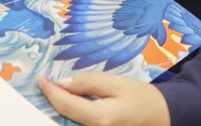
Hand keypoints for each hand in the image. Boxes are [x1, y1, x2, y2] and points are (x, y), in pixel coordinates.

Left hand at [38, 73, 170, 125]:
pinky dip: (70, 114)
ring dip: (60, 108)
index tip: (41, 79)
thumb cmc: (140, 98)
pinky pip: (79, 124)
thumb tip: (63, 82)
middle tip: (45, 84)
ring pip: (69, 122)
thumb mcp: (116, 83)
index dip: (50, 91)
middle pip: (63, 117)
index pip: (65, 104)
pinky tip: (69, 102)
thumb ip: (88, 82)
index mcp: (99, 118)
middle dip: (52, 100)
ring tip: (54, 91)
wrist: (160, 117)